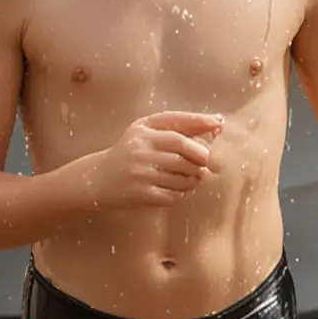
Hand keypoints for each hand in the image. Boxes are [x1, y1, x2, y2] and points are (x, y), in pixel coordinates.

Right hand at [90, 111, 223, 208]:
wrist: (98, 179)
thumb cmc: (130, 154)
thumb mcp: (146, 134)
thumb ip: (179, 128)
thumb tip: (217, 125)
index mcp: (142, 130)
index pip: (179, 126)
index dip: (201, 124)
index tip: (219, 124)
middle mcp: (140, 148)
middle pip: (185, 151)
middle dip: (201, 158)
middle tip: (202, 163)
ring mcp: (140, 172)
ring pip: (183, 175)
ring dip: (193, 178)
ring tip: (190, 178)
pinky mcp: (141, 193)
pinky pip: (174, 194)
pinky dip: (181, 193)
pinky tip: (175, 190)